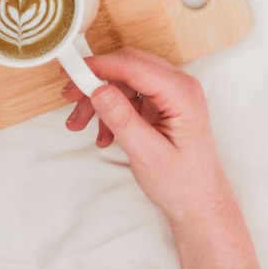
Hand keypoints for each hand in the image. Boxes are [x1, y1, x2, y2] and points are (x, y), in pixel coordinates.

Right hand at [63, 48, 233, 230]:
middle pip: (128, 67)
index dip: (100, 66)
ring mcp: (171, 95)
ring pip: (125, 82)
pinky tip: (104, 135)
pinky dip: (111, 111)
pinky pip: (130, 96)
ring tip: (79, 124)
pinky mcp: (163, 105)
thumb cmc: (182, 183)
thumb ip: (123, 120)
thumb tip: (99, 90)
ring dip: (100, 100)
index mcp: (182, 93)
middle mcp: (179, 87)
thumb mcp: (147, 154)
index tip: (72, 72)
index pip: (134, 66)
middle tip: (70, 97)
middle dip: (96, 82)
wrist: (198, 202)